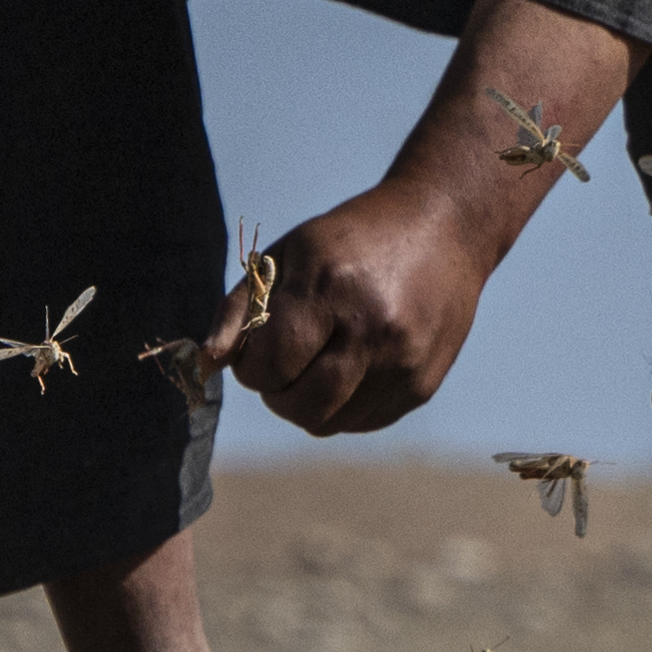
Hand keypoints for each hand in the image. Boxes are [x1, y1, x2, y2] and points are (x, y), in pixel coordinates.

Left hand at [217, 0, 633, 436]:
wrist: (445, 228)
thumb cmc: (352, 239)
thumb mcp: (288, 253)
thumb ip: (239, 308)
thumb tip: (206, 363)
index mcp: (330, 286)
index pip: (269, 365)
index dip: (251, 367)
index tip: (259, 348)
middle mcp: (373, 327)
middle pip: (298, 406)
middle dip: (276, 393)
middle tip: (282, 364)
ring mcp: (403, 360)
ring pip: (328, 422)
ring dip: (307, 403)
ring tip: (316, 363)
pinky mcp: (423, 384)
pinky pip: (361, 422)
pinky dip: (343, 406)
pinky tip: (350, 367)